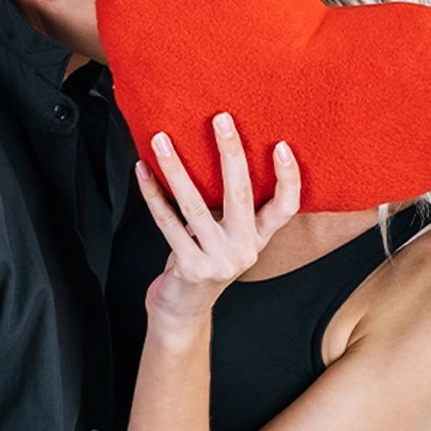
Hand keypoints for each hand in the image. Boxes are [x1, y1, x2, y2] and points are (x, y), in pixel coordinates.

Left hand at [136, 111, 300, 333]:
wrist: (182, 310)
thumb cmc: (204, 260)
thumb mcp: (227, 236)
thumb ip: (230, 207)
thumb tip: (217, 151)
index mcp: (257, 238)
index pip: (286, 208)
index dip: (288, 178)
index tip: (282, 145)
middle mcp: (243, 249)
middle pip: (241, 195)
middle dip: (231, 153)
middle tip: (221, 119)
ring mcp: (217, 260)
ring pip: (195, 205)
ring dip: (176, 168)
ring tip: (161, 139)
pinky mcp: (190, 267)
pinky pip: (167, 223)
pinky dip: (152, 194)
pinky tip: (142, 171)